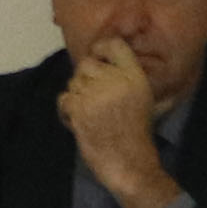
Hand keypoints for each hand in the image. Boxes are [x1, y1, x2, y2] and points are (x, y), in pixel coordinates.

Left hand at [57, 41, 177, 207]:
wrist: (130, 163)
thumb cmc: (136, 134)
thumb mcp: (143, 98)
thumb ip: (124, 78)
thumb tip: (100, 60)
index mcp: (135, 76)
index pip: (114, 44)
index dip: (100, 47)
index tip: (96, 55)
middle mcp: (116, 81)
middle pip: (86, 63)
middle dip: (84, 79)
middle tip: (92, 97)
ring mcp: (97, 95)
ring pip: (73, 82)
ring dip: (76, 97)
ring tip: (89, 114)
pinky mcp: (81, 110)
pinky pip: (64, 99)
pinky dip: (67, 110)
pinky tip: (78, 121)